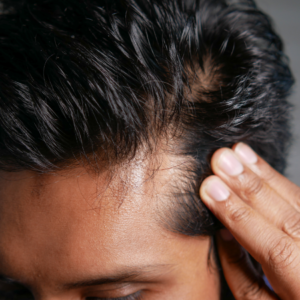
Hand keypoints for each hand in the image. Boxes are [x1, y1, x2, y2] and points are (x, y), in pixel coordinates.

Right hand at [200, 143, 299, 299]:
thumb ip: (239, 271)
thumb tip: (222, 230)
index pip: (274, 248)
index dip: (239, 215)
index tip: (211, 189)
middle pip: (288, 218)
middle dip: (249, 186)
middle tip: (222, 160)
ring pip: (297, 201)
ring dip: (263, 175)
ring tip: (237, 154)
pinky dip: (276, 178)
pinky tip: (255, 164)